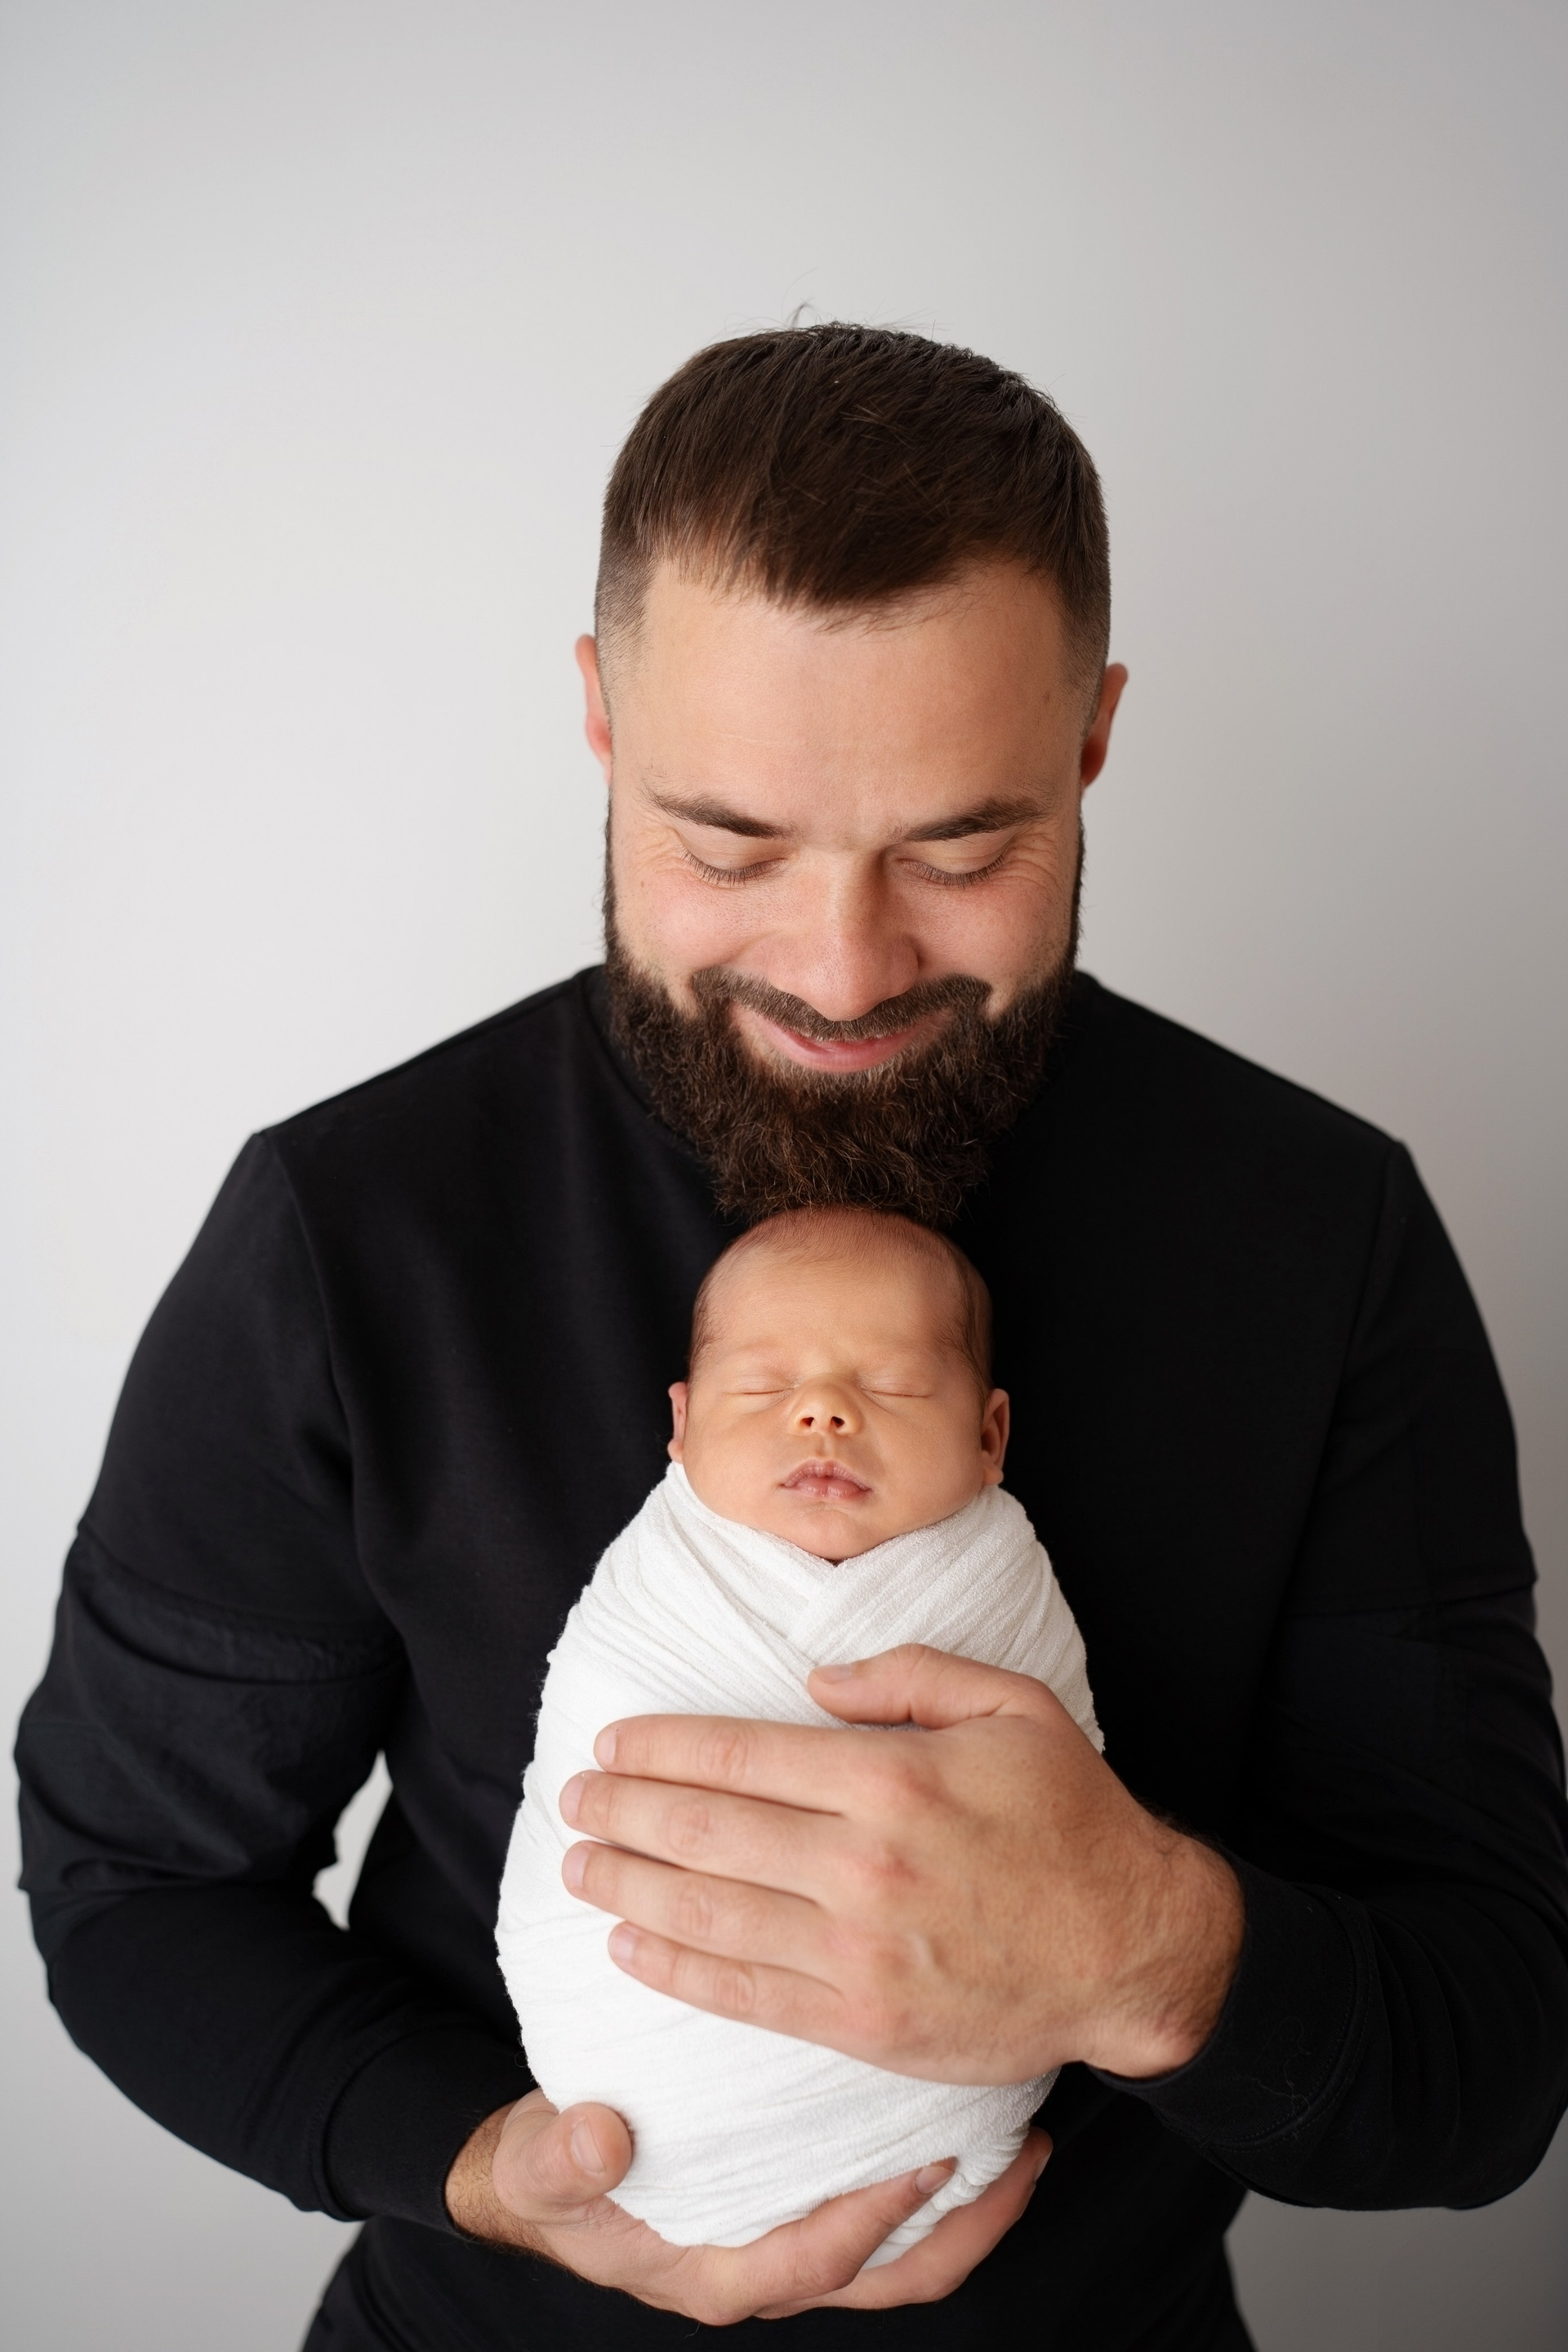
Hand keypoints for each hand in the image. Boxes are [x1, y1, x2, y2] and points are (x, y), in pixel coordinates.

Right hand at [445, 2089, 1049, 2321]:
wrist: (545, 2175)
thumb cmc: (550, 2174)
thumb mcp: (541, 2165)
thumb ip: (563, 2159)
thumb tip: (597, 2140)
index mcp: (721, 2273)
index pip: (822, 2260)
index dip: (877, 2219)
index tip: (929, 2162)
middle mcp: (772, 2268)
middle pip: (897, 2273)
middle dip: (971, 2225)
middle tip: (1027, 2154)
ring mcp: (796, 2241)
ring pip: (908, 2252)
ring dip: (972, 2206)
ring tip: (1024, 2137)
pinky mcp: (805, 2207)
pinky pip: (890, 2214)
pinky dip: (937, 2181)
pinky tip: (963, 2114)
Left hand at [560, 1644, 1243, 2082]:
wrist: (1135, 1949)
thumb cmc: (1074, 1819)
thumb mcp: (1012, 1706)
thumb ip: (908, 1676)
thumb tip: (812, 1683)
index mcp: (892, 1778)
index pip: (740, 1755)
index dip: (661, 1748)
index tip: (612, 1743)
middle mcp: (863, 1864)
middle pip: (707, 1831)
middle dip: (624, 1811)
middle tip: (572, 1798)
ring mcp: (860, 1952)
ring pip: (710, 1915)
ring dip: (629, 1886)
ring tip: (579, 1865)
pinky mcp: (865, 2022)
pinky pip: (747, 1994)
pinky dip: (676, 1971)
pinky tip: (631, 1945)